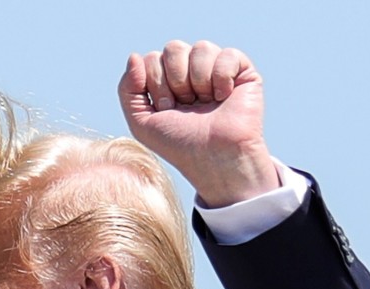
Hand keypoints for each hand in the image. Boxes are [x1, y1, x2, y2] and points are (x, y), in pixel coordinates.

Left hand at [117, 40, 279, 206]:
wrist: (214, 159)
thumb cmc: (179, 145)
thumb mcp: (141, 123)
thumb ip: (127, 89)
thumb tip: (134, 55)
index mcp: (167, 80)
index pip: (151, 59)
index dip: (155, 84)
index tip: (167, 110)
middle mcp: (191, 71)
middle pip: (173, 48)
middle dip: (176, 81)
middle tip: (187, 106)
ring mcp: (216, 68)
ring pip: (200, 48)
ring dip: (198, 81)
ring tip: (206, 103)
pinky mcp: (242, 71)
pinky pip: (227, 54)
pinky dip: (221, 78)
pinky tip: (224, 97)